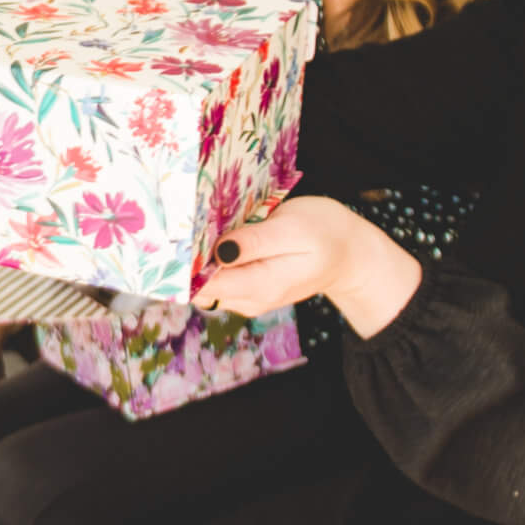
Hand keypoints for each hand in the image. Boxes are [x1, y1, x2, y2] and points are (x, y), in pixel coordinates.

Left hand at [192, 197, 422, 337]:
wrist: (349, 253)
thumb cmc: (325, 233)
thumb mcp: (292, 229)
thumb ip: (255, 243)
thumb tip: (219, 251)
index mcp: (259, 286)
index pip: (203, 286)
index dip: (183, 265)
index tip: (174, 238)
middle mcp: (247, 299)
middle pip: (197, 286)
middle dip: (187, 260)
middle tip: (185, 225)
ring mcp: (245, 297)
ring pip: (204, 283)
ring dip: (198, 257)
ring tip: (203, 226)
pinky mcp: (246, 288)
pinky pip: (217, 277)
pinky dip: (211, 259)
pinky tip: (217, 236)